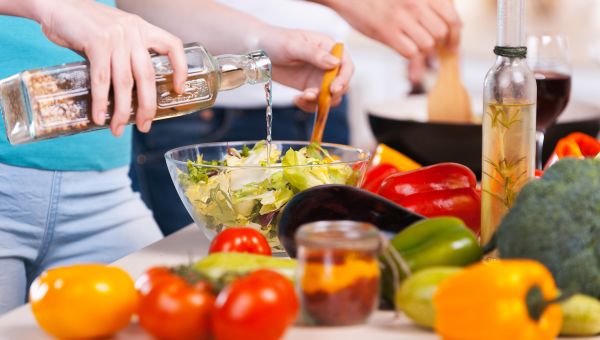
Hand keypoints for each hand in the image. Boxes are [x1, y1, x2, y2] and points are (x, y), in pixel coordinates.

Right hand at [33, 0, 187, 135]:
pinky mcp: (97, 42)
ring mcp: (116, 37)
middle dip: (147, 106)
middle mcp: (133, 32)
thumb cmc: (86, 24)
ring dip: (122, 110)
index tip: (178, 90)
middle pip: (147, 76)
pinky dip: (101, 101)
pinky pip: (102, 79)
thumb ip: (125, 57)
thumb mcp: (115, 34)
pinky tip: (100, 116)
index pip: (173, 46)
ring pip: (125, 82)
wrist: (57, 4)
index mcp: (142, 29)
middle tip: (145, 125)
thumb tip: (128, 92)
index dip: (180, 68)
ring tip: (118, 129)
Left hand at [257, 27, 353, 111]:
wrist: (257, 53)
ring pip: (330, 96)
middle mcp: (327, 63)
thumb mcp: (294, 45)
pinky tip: (296, 99)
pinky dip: (309, 105)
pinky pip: (316, 101)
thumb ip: (315, 54)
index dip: (343, 78)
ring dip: (319, 101)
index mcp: (327, 47)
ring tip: (301, 97)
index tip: (333, 89)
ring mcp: (318, 76)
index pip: (345, 64)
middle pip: (341, 83)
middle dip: (330, 94)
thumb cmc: (275, 41)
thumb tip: (336, 63)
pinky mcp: (308, 87)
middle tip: (313, 96)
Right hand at [321, 0, 460, 57]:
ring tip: (413, 44)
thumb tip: (448, 32)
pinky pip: (410, 52)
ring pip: (427, 45)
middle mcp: (416, 3)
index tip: (452, 45)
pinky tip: (402, 46)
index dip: (455, 36)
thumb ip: (429, 6)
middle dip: (437, 44)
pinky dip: (409, 54)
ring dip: (422, 50)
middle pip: (441, 34)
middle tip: (431, 48)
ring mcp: (401, 18)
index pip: (452, 18)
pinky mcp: (387, 32)